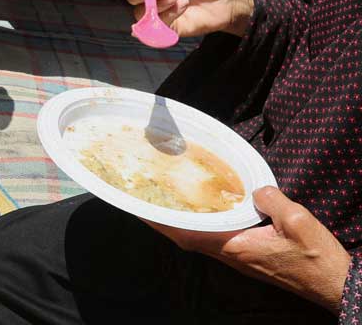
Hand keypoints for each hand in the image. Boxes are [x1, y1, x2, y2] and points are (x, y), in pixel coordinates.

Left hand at [145, 186, 350, 312]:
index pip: (188, 234)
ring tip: (166, 201)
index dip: (161, 222)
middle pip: (186, 237)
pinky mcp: (247, 257)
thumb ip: (271, 200)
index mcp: (236, 246)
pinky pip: (216, 239)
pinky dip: (202, 225)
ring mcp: (238, 258)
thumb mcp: (298, 221)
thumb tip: (254, 190)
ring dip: (180, 222)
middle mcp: (230, 254)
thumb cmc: (317, 258)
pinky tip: (204, 211)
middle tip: (145, 199)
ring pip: (199, 238)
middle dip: (163, 220)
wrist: (334, 284)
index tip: (140, 208)